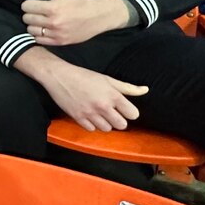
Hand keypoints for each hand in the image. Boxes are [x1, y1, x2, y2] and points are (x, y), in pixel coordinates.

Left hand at [21, 0, 131, 45]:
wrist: (96, 17)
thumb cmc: (79, 1)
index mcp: (52, 8)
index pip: (27, 7)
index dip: (27, 4)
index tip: (31, 4)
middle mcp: (53, 22)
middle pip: (27, 19)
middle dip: (29, 14)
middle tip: (35, 12)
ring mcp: (56, 33)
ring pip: (31, 31)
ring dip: (33, 25)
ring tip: (39, 21)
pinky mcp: (59, 41)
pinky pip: (39, 40)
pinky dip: (38, 35)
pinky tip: (43, 29)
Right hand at [33, 56, 149, 131]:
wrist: (59, 76)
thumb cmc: (84, 76)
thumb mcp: (107, 79)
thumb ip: (127, 87)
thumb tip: (146, 90)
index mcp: (112, 95)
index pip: (133, 114)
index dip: (130, 112)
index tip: (125, 109)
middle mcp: (102, 106)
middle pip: (121, 125)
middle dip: (119, 120)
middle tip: (113, 113)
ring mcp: (90, 113)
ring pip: (107, 129)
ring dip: (106, 123)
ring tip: (100, 114)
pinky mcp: (78, 118)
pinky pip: (92, 129)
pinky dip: (92, 124)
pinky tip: (90, 116)